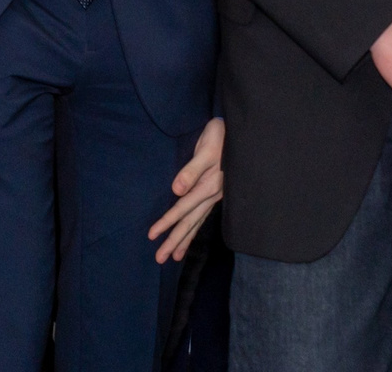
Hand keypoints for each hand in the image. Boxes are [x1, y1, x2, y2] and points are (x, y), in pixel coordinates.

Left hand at [149, 117, 224, 263]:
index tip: (152, 235)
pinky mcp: (215, 192)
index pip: (182, 209)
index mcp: (208, 186)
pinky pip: (202, 215)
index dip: (167, 222)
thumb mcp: (205, 150)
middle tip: (159, 259)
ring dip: (184, 239)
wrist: (240, 133)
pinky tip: (189, 237)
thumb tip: (176, 190)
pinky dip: (194, 228)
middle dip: (174, 241)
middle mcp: (211, 195)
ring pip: (196, 222)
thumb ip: (191, 170)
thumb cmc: (221, 137)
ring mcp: (214, 196)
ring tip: (174, 256)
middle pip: (189, 222)